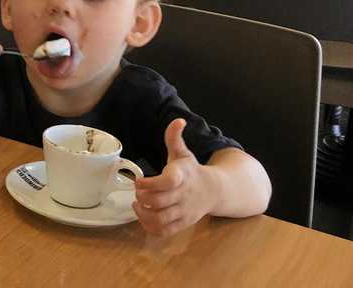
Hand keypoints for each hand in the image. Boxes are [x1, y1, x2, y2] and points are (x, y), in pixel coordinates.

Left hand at [132, 119, 219, 236]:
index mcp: (182, 176)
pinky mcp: (183, 223)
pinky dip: (150, 227)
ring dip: (143, 214)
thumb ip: (175, 138)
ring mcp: (184, 211)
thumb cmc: (192, 170)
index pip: (167, 181)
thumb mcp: (183, 153)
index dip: (149, 182)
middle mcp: (184, 195)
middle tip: (137, 191)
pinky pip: (165, 231)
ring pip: (160, 219)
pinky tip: (144, 216)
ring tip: (137, 204)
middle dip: (142, 197)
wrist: (215, 191)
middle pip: (158, 201)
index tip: (138, 179)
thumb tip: (178, 120)